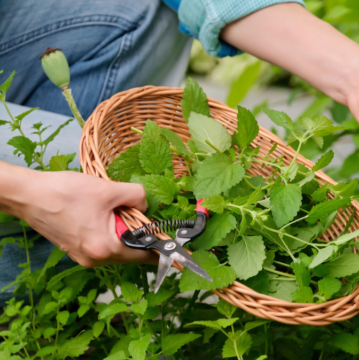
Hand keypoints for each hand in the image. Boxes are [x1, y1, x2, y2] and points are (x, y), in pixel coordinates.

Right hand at [1, 163, 156, 266]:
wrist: (28, 195)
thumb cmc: (65, 193)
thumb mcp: (108, 190)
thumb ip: (137, 197)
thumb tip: (147, 205)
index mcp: (105, 248)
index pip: (144, 255)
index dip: (161, 248)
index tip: (175, 244)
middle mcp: (95, 259)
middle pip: (131, 252)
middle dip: (141, 235)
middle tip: (145, 215)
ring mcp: (83, 256)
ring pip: (117, 246)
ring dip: (125, 231)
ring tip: (120, 210)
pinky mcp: (76, 249)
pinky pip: (103, 243)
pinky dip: (111, 231)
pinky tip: (106, 213)